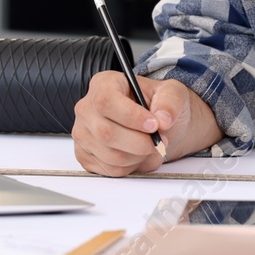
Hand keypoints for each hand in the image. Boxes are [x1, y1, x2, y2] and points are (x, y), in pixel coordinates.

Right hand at [72, 73, 220, 176]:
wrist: (155, 125)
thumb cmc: (157, 105)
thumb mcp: (171, 93)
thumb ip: (170, 102)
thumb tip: (163, 118)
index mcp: (103, 84)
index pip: (106, 101)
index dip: (131, 116)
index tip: (153, 125)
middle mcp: (87, 108)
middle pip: (106, 133)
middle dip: (140, 143)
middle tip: (159, 140)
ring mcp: (83, 133)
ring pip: (110, 155)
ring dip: (138, 156)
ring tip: (150, 146)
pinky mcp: (86, 156)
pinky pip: (110, 170)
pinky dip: (131, 167)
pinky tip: (138, 155)